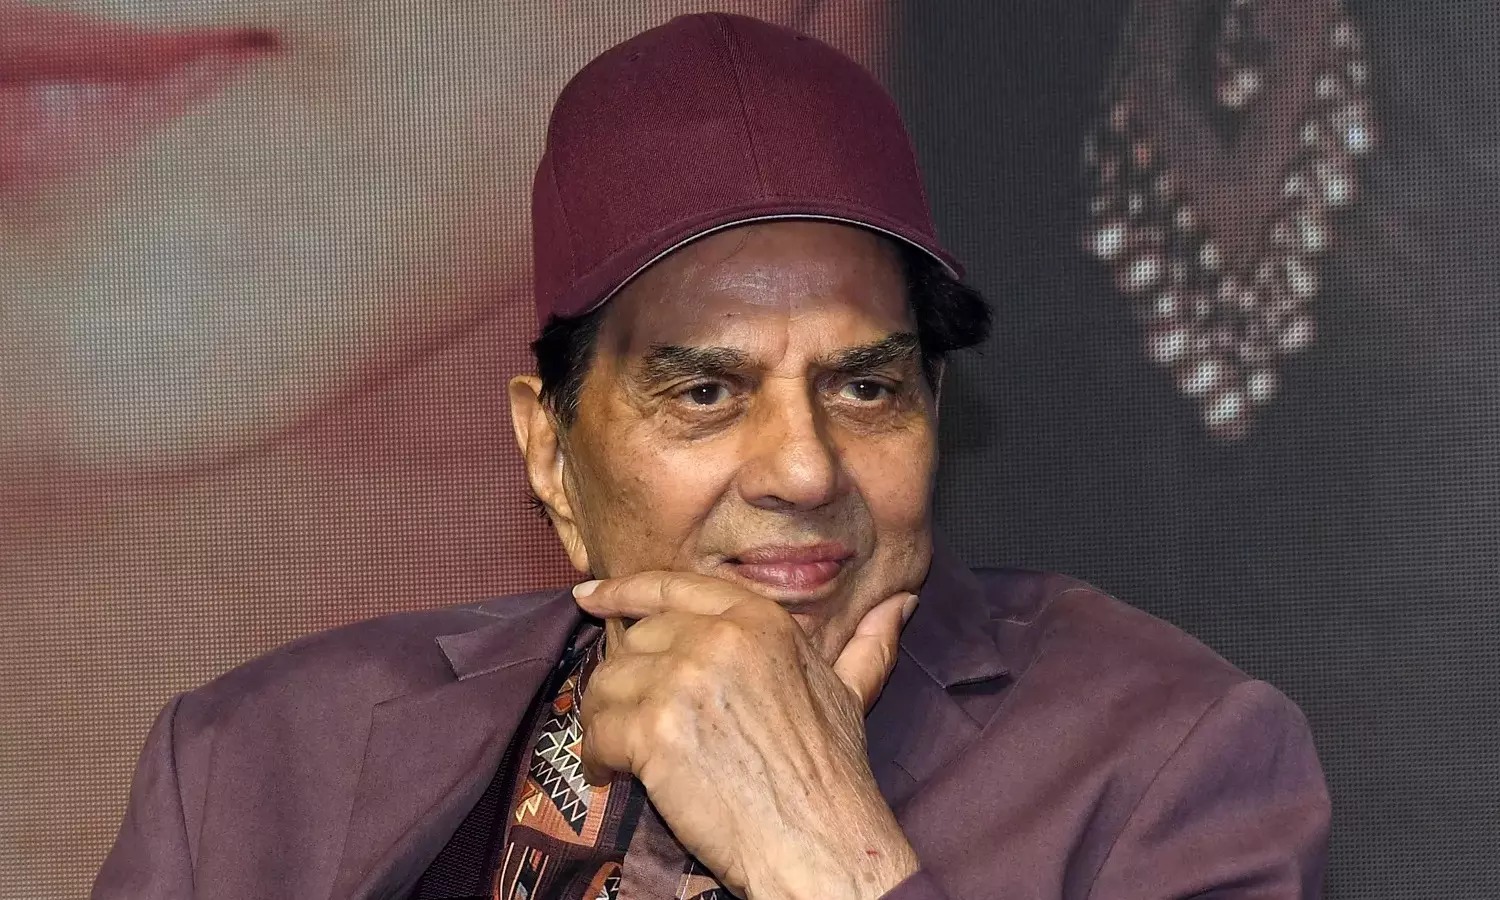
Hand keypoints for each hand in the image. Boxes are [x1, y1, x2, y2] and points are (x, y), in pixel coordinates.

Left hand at [573, 572, 920, 899]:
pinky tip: (616, 776)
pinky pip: (598, 729)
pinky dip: (599, 757)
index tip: (590, 597)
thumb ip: (868, 644)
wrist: (821, 842)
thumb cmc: (834, 777)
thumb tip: (898, 604)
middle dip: (627, 682)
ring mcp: (684, 680)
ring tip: (623, 753)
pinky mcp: (655, 728)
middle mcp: (718, 637)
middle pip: (635, 640)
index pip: (673, 587)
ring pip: (608, 682)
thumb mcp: (852, 695)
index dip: (624, 591)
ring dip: (607, 720)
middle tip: (632, 720)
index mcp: (759, 620)